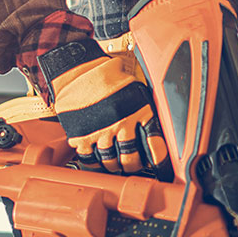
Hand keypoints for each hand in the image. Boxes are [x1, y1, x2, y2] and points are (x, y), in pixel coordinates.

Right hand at [38, 36, 168, 175]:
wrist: (78, 68)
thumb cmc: (106, 74)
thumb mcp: (133, 85)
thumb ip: (144, 106)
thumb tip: (156, 123)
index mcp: (138, 110)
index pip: (155, 144)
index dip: (159, 160)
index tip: (160, 168)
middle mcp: (121, 123)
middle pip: (130, 159)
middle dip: (133, 165)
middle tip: (132, 164)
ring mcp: (101, 131)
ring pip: (110, 162)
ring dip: (113, 165)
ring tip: (115, 163)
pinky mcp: (82, 136)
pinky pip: (90, 159)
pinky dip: (94, 163)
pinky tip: (97, 161)